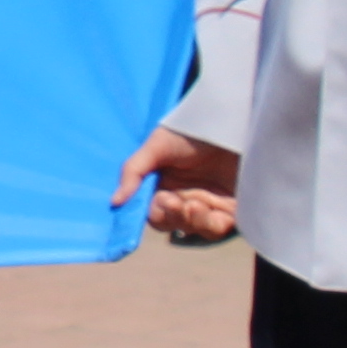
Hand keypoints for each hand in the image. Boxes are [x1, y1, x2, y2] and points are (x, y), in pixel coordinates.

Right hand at [112, 125, 240, 244]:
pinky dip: (214, 224)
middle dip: (174, 217)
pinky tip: (213, 210)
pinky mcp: (231, 208)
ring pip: (196, 229)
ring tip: (196, 205)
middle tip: (178, 202)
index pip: (154, 212)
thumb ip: (133, 171)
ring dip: (193, 222)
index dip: (158, 212)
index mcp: (164, 186)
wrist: (231, 118)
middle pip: (174, 224)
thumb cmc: (191, 129)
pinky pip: (220, 228)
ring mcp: (209, 204)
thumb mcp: (158, 144)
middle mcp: (185, 198)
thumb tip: (114, 201)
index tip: (163, 201)